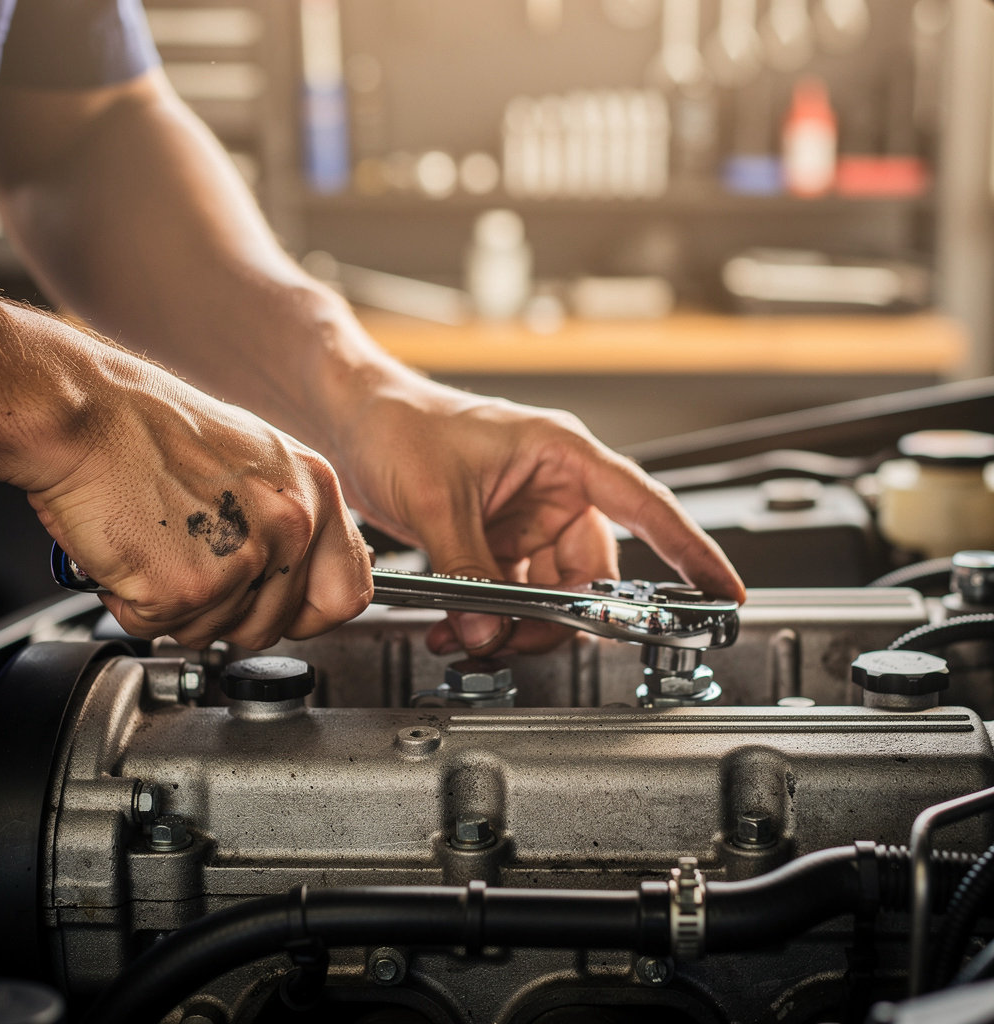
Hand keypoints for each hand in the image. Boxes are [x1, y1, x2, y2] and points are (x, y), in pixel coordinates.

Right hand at [29, 346, 371, 650]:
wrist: (87, 415)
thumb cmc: (153, 429)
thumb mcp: (256, 461)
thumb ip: (289, 518)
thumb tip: (299, 567)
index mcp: (317, 493)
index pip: (348, 593)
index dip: (308, 614)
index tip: (282, 612)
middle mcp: (293, 527)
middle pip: (273, 626)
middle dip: (226, 615)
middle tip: (190, 569)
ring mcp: (244, 559)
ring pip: (214, 633)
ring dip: (175, 608)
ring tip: (157, 548)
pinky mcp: (190, 586)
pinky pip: (162, 629)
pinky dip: (133, 604)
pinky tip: (130, 555)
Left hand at [329, 374, 744, 655]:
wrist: (354, 418)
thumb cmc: (401, 422)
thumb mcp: (440, 500)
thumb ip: (469, 573)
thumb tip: (488, 633)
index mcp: (563, 456)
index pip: (645, 505)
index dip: (691, 550)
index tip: (725, 591)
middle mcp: (554, 489)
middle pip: (589, 572)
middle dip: (561, 617)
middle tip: (523, 642)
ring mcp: (526, 519)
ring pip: (549, 591)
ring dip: (518, 624)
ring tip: (473, 638)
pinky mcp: (496, 539)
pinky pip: (511, 591)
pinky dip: (492, 616)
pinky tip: (461, 629)